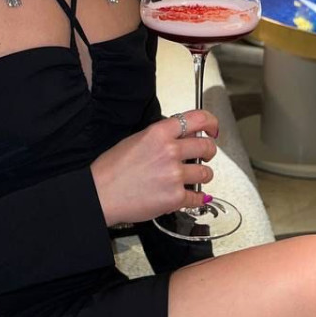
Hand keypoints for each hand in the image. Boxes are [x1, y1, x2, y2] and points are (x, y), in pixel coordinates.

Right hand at [89, 109, 219, 226]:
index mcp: (160, 133)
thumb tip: (183, 136)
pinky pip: (198, 197)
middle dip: (209, 151)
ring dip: (202, 175)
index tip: (213, 129)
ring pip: (206, 172)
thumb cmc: (112, 169)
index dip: (211, 123)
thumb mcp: (137, 139)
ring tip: (191, 177)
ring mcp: (174, 175)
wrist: (101, 194)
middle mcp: (170, 151)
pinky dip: (196, 197)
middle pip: (207, 146)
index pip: (198, 119)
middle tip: (204, 155)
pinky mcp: (175, 197)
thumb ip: (162, 136)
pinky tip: (189, 195)